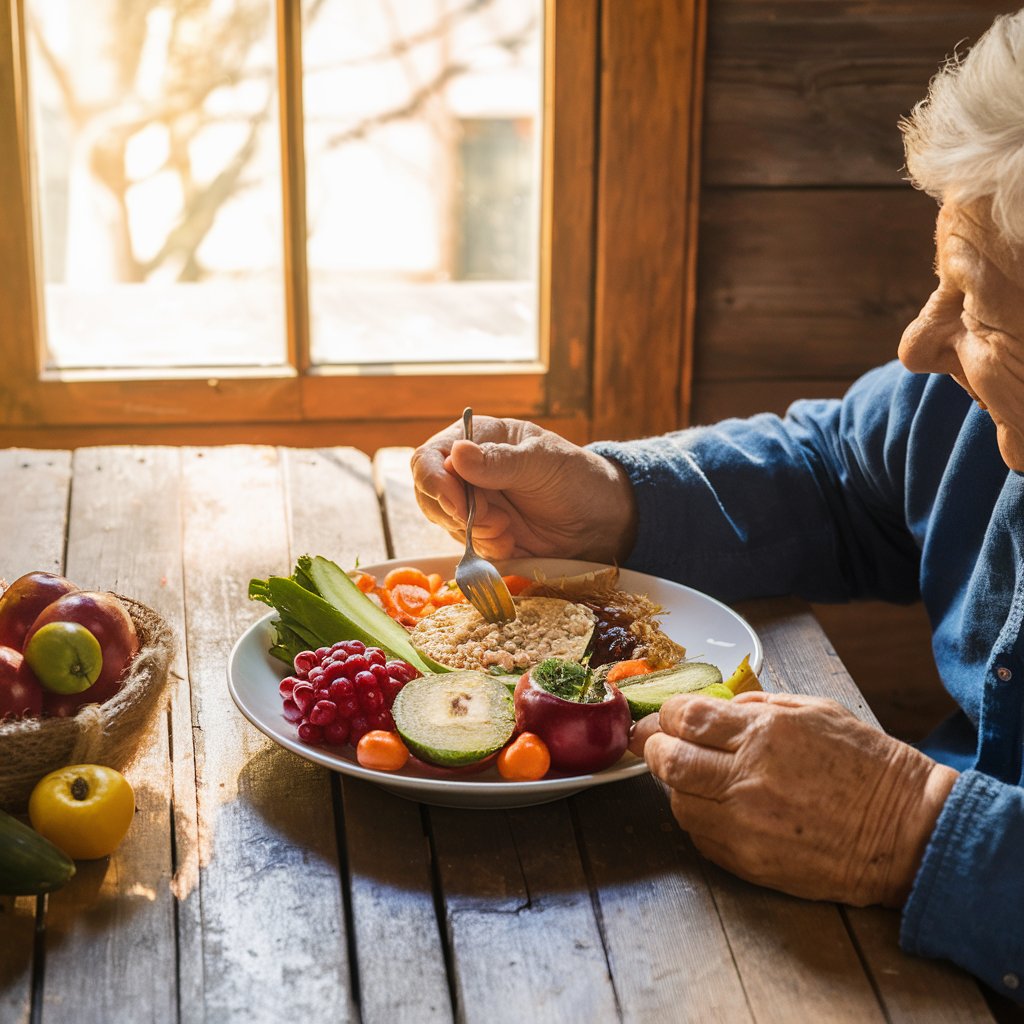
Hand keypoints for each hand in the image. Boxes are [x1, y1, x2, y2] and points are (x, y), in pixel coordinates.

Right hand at [411, 416, 636, 561]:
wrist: (599, 520)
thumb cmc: (574, 477)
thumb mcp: (541, 462)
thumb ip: (500, 461)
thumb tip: (457, 453)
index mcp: (476, 440)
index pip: (429, 458)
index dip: (435, 483)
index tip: (461, 507)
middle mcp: (465, 470)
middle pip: (428, 494)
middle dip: (457, 515)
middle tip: (497, 523)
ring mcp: (471, 503)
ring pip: (444, 523)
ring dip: (475, 534)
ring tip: (510, 531)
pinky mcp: (480, 533)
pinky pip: (465, 546)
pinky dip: (486, 549)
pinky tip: (512, 543)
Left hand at [629, 691, 957, 906]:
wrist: (907, 832)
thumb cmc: (866, 766)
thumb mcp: (814, 711)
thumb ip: (757, 704)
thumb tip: (713, 707)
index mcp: (766, 731)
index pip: (685, 716)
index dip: (667, 714)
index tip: (669, 717)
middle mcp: (749, 776)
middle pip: (666, 759)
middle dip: (655, 748)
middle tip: (660, 745)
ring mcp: (746, 823)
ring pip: (676, 801)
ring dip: (676, 786)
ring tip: (695, 778)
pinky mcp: (749, 861)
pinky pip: (699, 836)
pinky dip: (699, 819)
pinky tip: (717, 808)